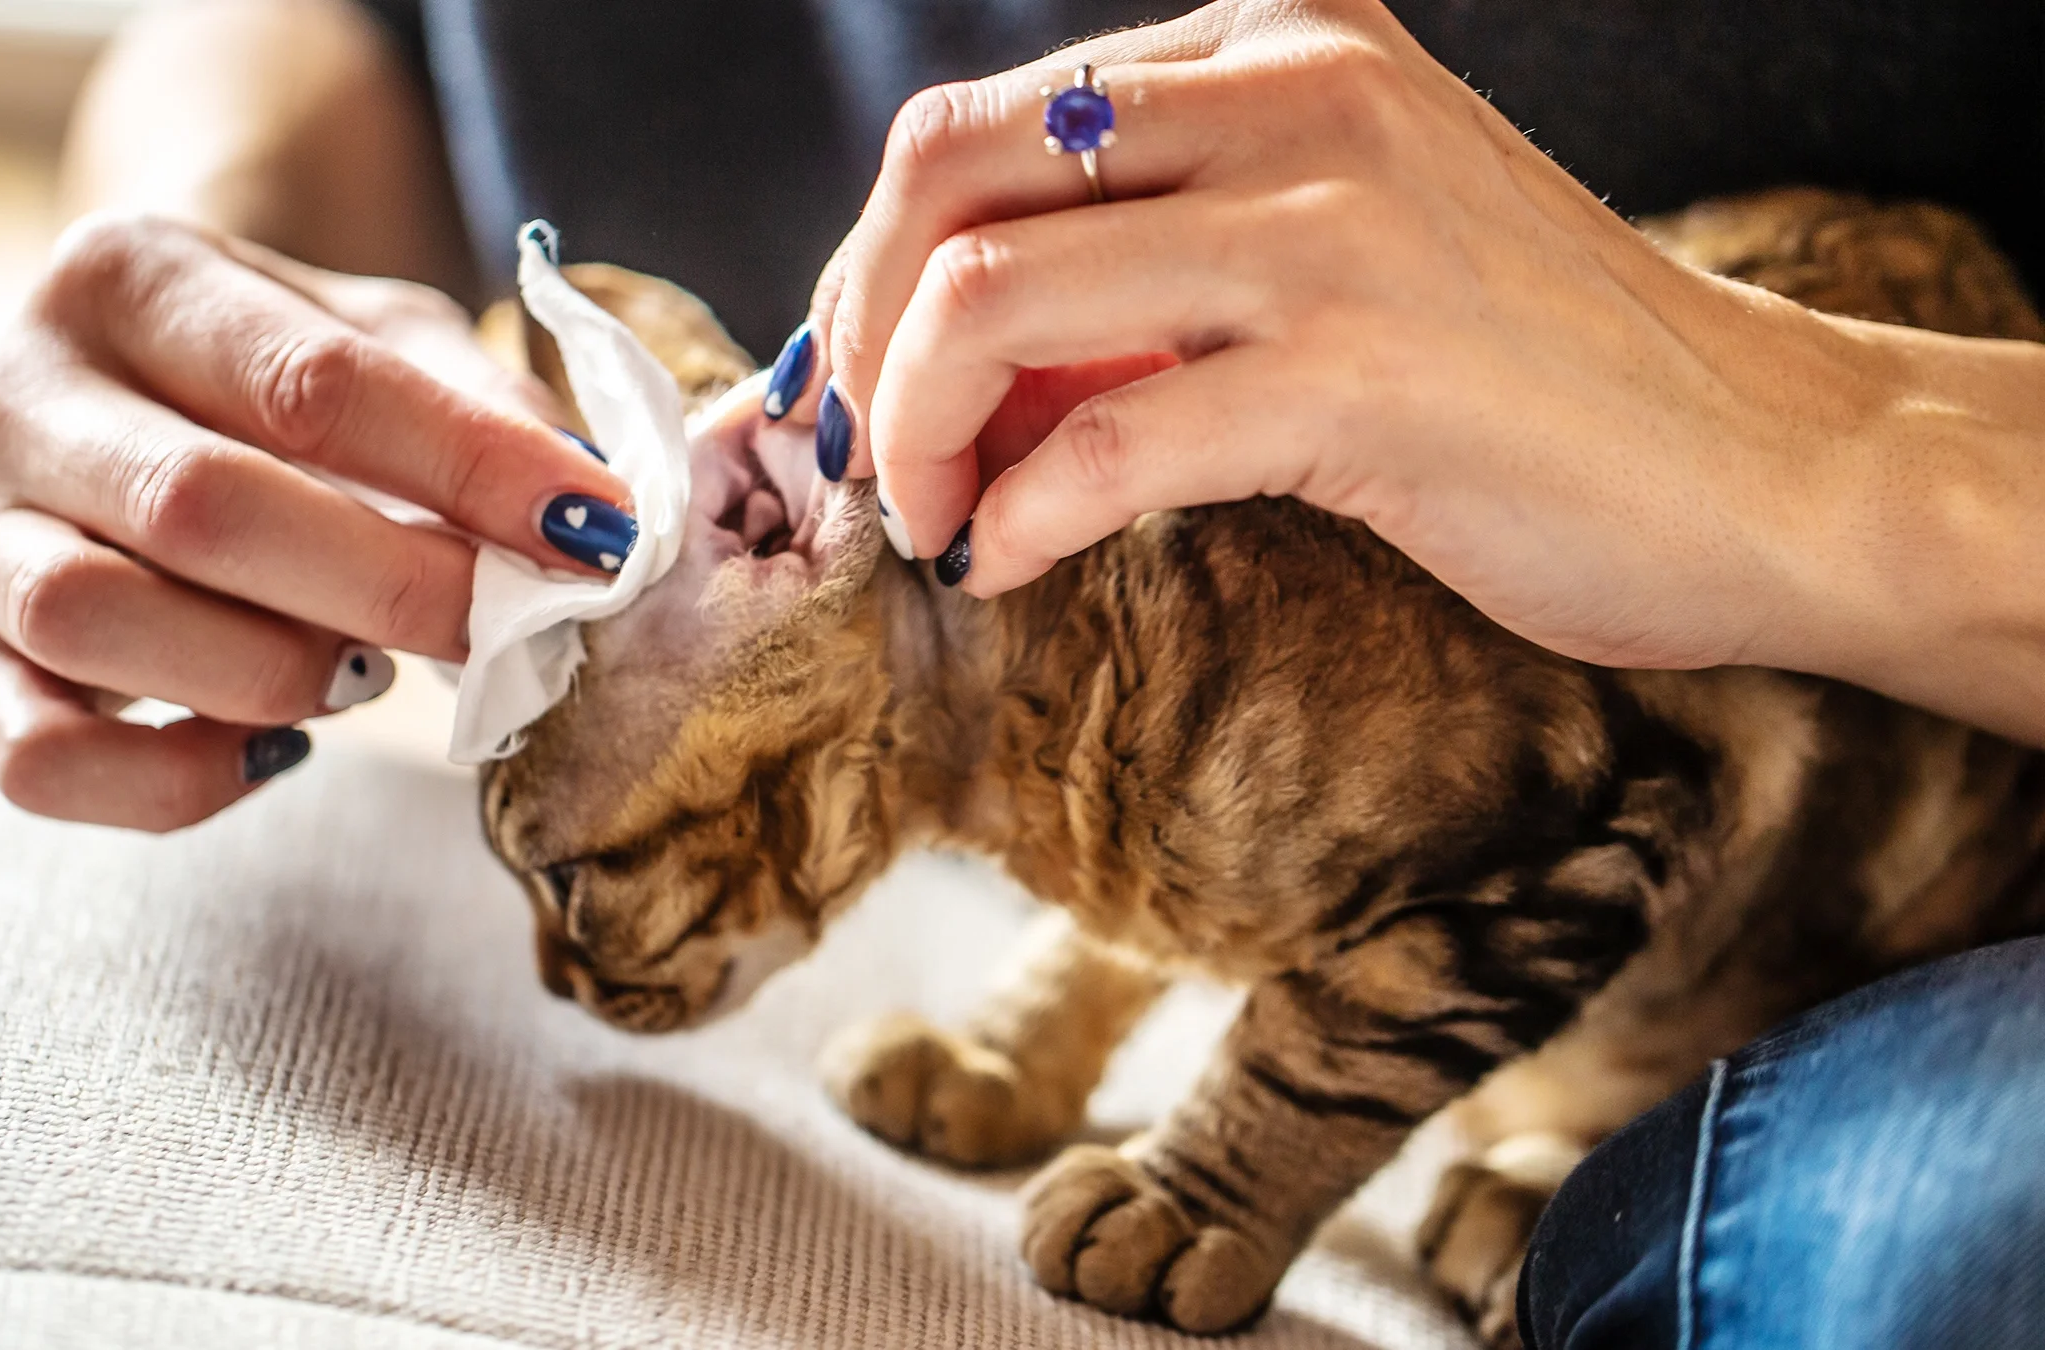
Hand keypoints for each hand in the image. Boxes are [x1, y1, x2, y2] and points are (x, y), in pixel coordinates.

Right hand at [0, 214, 634, 830]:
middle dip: (387, 584)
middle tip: (500, 625)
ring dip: (268, 667)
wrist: (137, 390)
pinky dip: (174, 780)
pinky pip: (40, 757)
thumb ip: (485, 412)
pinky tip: (276, 749)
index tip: (593, 532)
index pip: (310, 380)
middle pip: (199, 504)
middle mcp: (16, 391)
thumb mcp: (391, 338)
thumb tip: (595, 521)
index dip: (468, 468)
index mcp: (129, 275)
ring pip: (93, 620)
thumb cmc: (284, 373)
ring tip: (364, 672)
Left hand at [803, 0, 1875, 677]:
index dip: (869, 270)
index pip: (975, 126)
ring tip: (931, 518)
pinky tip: (1013, 564)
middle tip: (861, 457)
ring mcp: (1326, 228)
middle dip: (856, 335)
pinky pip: (1098, 445)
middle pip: (943, 176)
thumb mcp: (1338, 238)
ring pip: (988, 296)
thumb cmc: (1534, 374)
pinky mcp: (1356, 374)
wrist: (1761, 462)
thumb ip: (1166, 248)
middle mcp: (1291, 96)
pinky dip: (1016, 520)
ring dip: (913, 433)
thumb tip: (952, 344)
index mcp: (1273, 46)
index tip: (851, 385)